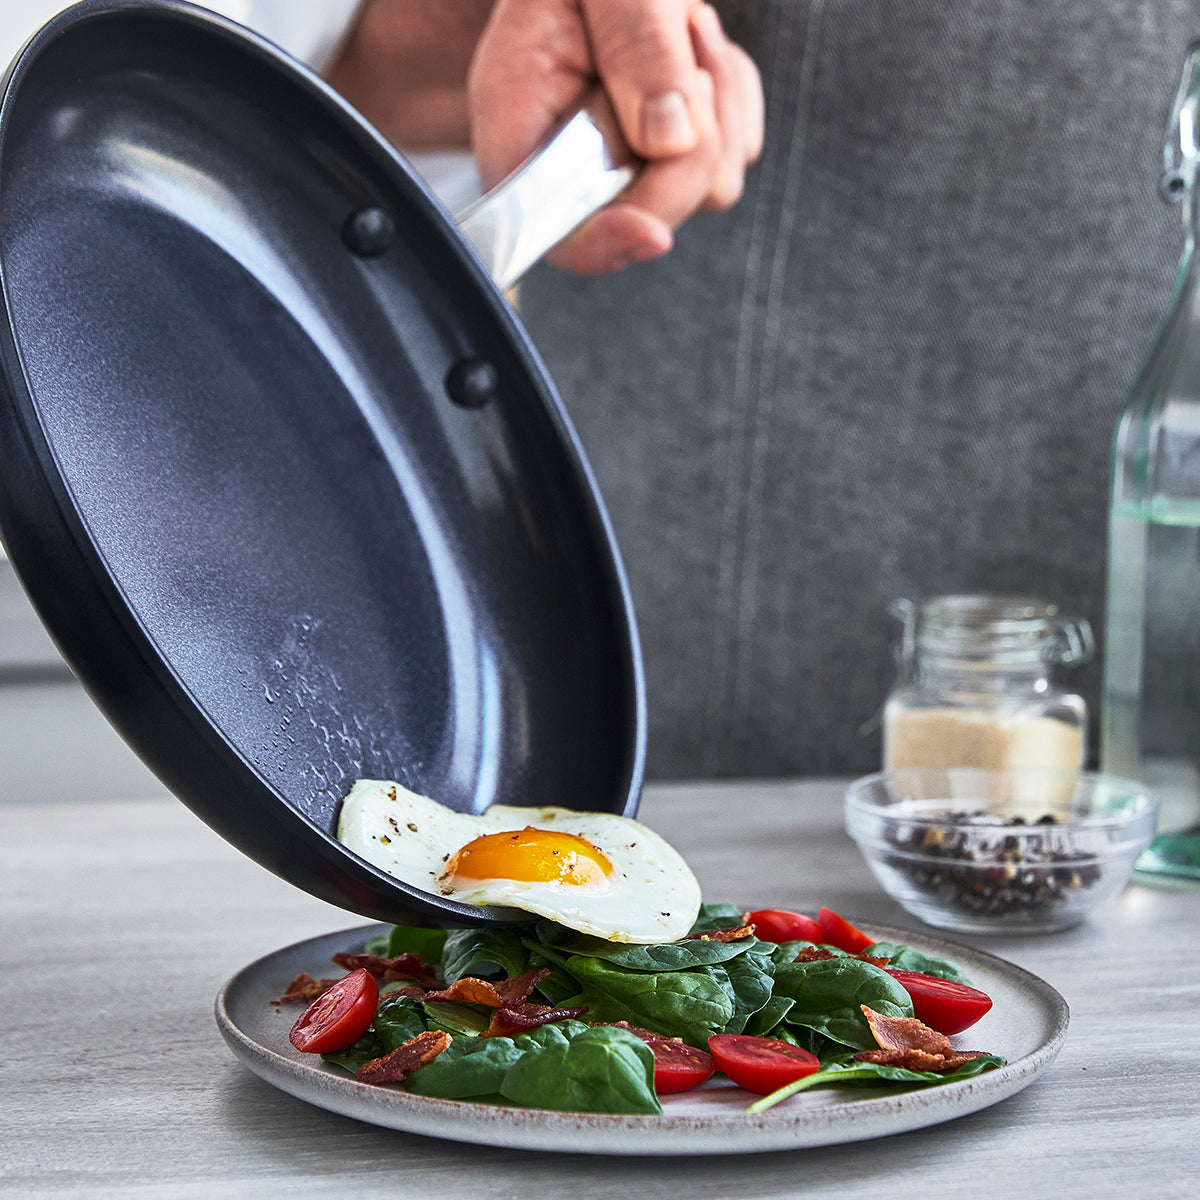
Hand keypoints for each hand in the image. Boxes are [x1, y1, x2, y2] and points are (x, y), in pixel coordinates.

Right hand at [467, 0, 762, 272]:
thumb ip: (635, 46)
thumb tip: (671, 139)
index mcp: (521, 131)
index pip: (554, 232)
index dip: (603, 243)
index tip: (650, 230)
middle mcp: (573, 165)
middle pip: (651, 216)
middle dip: (685, 144)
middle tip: (679, 49)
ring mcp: (629, 167)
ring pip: (705, 189)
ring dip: (716, 109)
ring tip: (681, 34)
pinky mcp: (676, 156)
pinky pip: (732, 155)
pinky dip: (731, 100)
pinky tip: (694, 52)